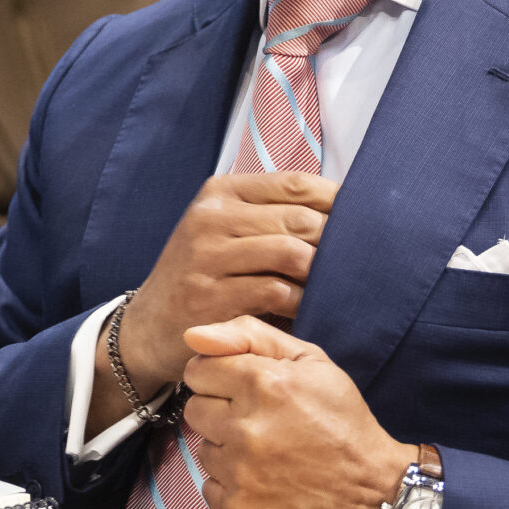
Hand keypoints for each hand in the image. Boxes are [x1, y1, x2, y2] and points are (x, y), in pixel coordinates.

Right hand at [109, 171, 336, 409]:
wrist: (148, 326)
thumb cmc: (201, 275)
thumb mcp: (223, 230)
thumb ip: (270, 215)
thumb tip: (343, 208)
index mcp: (220, 192)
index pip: (294, 183)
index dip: (336, 201)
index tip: (361, 220)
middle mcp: (211, 218)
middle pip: (299, 219)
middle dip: (334, 242)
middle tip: (352, 262)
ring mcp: (208, 257)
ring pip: (292, 254)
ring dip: (320, 274)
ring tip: (331, 287)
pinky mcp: (212, 297)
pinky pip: (277, 292)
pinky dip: (301, 301)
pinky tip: (306, 309)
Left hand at [177, 315, 416, 508]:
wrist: (376, 493)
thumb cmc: (343, 422)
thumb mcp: (312, 362)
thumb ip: (250, 335)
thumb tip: (193, 336)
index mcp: (263, 384)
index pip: (198, 371)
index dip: (221, 378)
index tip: (244, 392)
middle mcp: (245, 429)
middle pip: (195, 410)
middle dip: (222, 413)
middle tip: (259, 425)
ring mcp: (239, 475)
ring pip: (204, 451)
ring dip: (229, 451)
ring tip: (269, 456)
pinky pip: (210, 489)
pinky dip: (233, 487)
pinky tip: (266, 485)